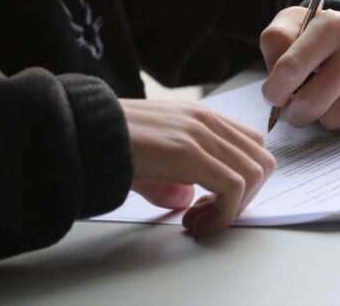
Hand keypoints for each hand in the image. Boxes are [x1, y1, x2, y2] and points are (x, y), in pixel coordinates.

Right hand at [120, 99, 275, 234]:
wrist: (78, 132)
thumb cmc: (107, 144)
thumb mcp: (150, 160)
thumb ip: (174, 179)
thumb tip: (188, 201)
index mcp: (201, 118)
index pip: (251, 145)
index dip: (242, 180)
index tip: (212, 203)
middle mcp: (207, 120)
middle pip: (262, 159)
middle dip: (245, 196)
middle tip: (210, 214)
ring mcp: (201, 132)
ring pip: (255, 173)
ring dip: (234, 207)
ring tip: (199, 221)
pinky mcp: (190, 151)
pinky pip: (233, 187)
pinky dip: (223, 214)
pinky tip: (194, 223)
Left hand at [260, 7, 339, 133]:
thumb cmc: (328, 40)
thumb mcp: (297, 25)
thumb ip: (276, 41)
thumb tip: (276, 79)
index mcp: (334, 25)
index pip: (290, 68)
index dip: (274, 91)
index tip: (273, 96)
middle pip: (310, 102)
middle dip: (294, 113)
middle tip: (294, 108)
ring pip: (333, 119)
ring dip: (321, 117)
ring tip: (325, 100)